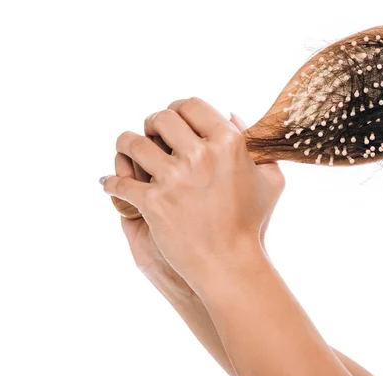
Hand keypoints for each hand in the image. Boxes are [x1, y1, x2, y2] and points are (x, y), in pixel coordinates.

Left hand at [103, 98, 284, 289]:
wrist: (231, 263)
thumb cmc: (252, 223)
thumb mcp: (270, 181)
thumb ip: (256, 146)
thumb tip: (231, 115)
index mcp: (229, 143)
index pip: (191, 105)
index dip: (178, 109)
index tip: (172, 120)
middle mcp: (201, 155)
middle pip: (161, 119)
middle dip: (152, 123)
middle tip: (151, 135)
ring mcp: (175, 179)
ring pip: (134, 143)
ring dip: (126, 144)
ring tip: (126, 152)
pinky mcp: (154, 202)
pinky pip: (122, 182)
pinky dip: (113, 183)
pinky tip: (112, 185)